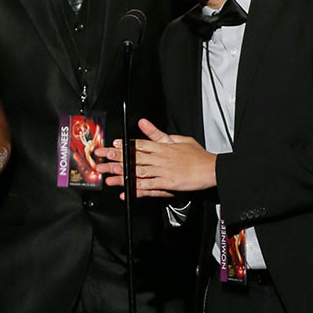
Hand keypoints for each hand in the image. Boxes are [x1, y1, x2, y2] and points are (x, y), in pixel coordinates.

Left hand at [94, 118, 216, 197]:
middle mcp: (159, 158)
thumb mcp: (178, 139)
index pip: (138, 145)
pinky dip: (136, 189)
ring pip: (137, 172)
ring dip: (120, 174)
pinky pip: (148, 187)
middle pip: (133, 158)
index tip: (110, 146)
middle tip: (100, 160)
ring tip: (107, 176)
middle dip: (114, 159)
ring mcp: (162, 171)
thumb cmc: (196, 154)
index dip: (123, 146)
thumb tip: (143, 122)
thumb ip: (158, 133)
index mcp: (162, 146)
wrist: (211, 168)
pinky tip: (125, 190)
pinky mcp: (167, 184)